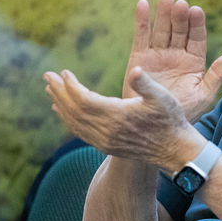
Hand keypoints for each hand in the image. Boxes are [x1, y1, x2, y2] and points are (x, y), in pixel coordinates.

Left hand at [45, 67, 203, 169]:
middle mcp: (107, 131)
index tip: (63, 72)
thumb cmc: (170, 120)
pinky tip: (62, 110)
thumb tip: (135, 70)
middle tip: (47, 76)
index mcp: (117, 116)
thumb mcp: (163, 98)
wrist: (174, 150)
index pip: (84, 100)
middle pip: (74, 111)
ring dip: (61, 105)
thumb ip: (146, 84)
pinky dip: (68, 120)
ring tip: (50, 90)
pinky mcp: (106, 146)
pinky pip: (80, 132)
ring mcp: (105, 141)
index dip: (71, 86)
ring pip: (74, 123)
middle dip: (59, 92)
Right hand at [125, 0, 221, 121]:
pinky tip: (143, 4)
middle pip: (179, 30)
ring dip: (163, 13)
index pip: (197, 38)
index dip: (197, 25)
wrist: (156, 126)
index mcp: (194, 61)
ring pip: (162, 30)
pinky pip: (141, 37)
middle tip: (180, 3)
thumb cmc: (183, 113)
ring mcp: (158, 55)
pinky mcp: (140, 58)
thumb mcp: (204, 94)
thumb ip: (217, 74)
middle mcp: (177, 55)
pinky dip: (142, 21)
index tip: (197, 11)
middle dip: (180, 16)